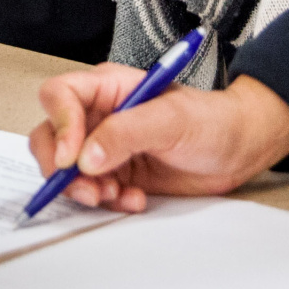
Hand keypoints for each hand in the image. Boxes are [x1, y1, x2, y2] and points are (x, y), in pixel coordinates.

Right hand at [26, 68, 288, 210]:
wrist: (238, 150)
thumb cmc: (212, 121)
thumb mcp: (172, 120)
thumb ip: (126, 133)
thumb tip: (85, 157)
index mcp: (108, 88)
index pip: (60, 95)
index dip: (59, 125)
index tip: (71, 158)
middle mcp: (99, 115)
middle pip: (50, 135)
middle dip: (61, 167)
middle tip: (87, 189)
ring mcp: (105, 146)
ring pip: (66, 169)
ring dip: (85, 189)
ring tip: (117, 195)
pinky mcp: (116, 174)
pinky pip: (93, 191)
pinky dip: (107, 201)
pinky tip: (134, 199)